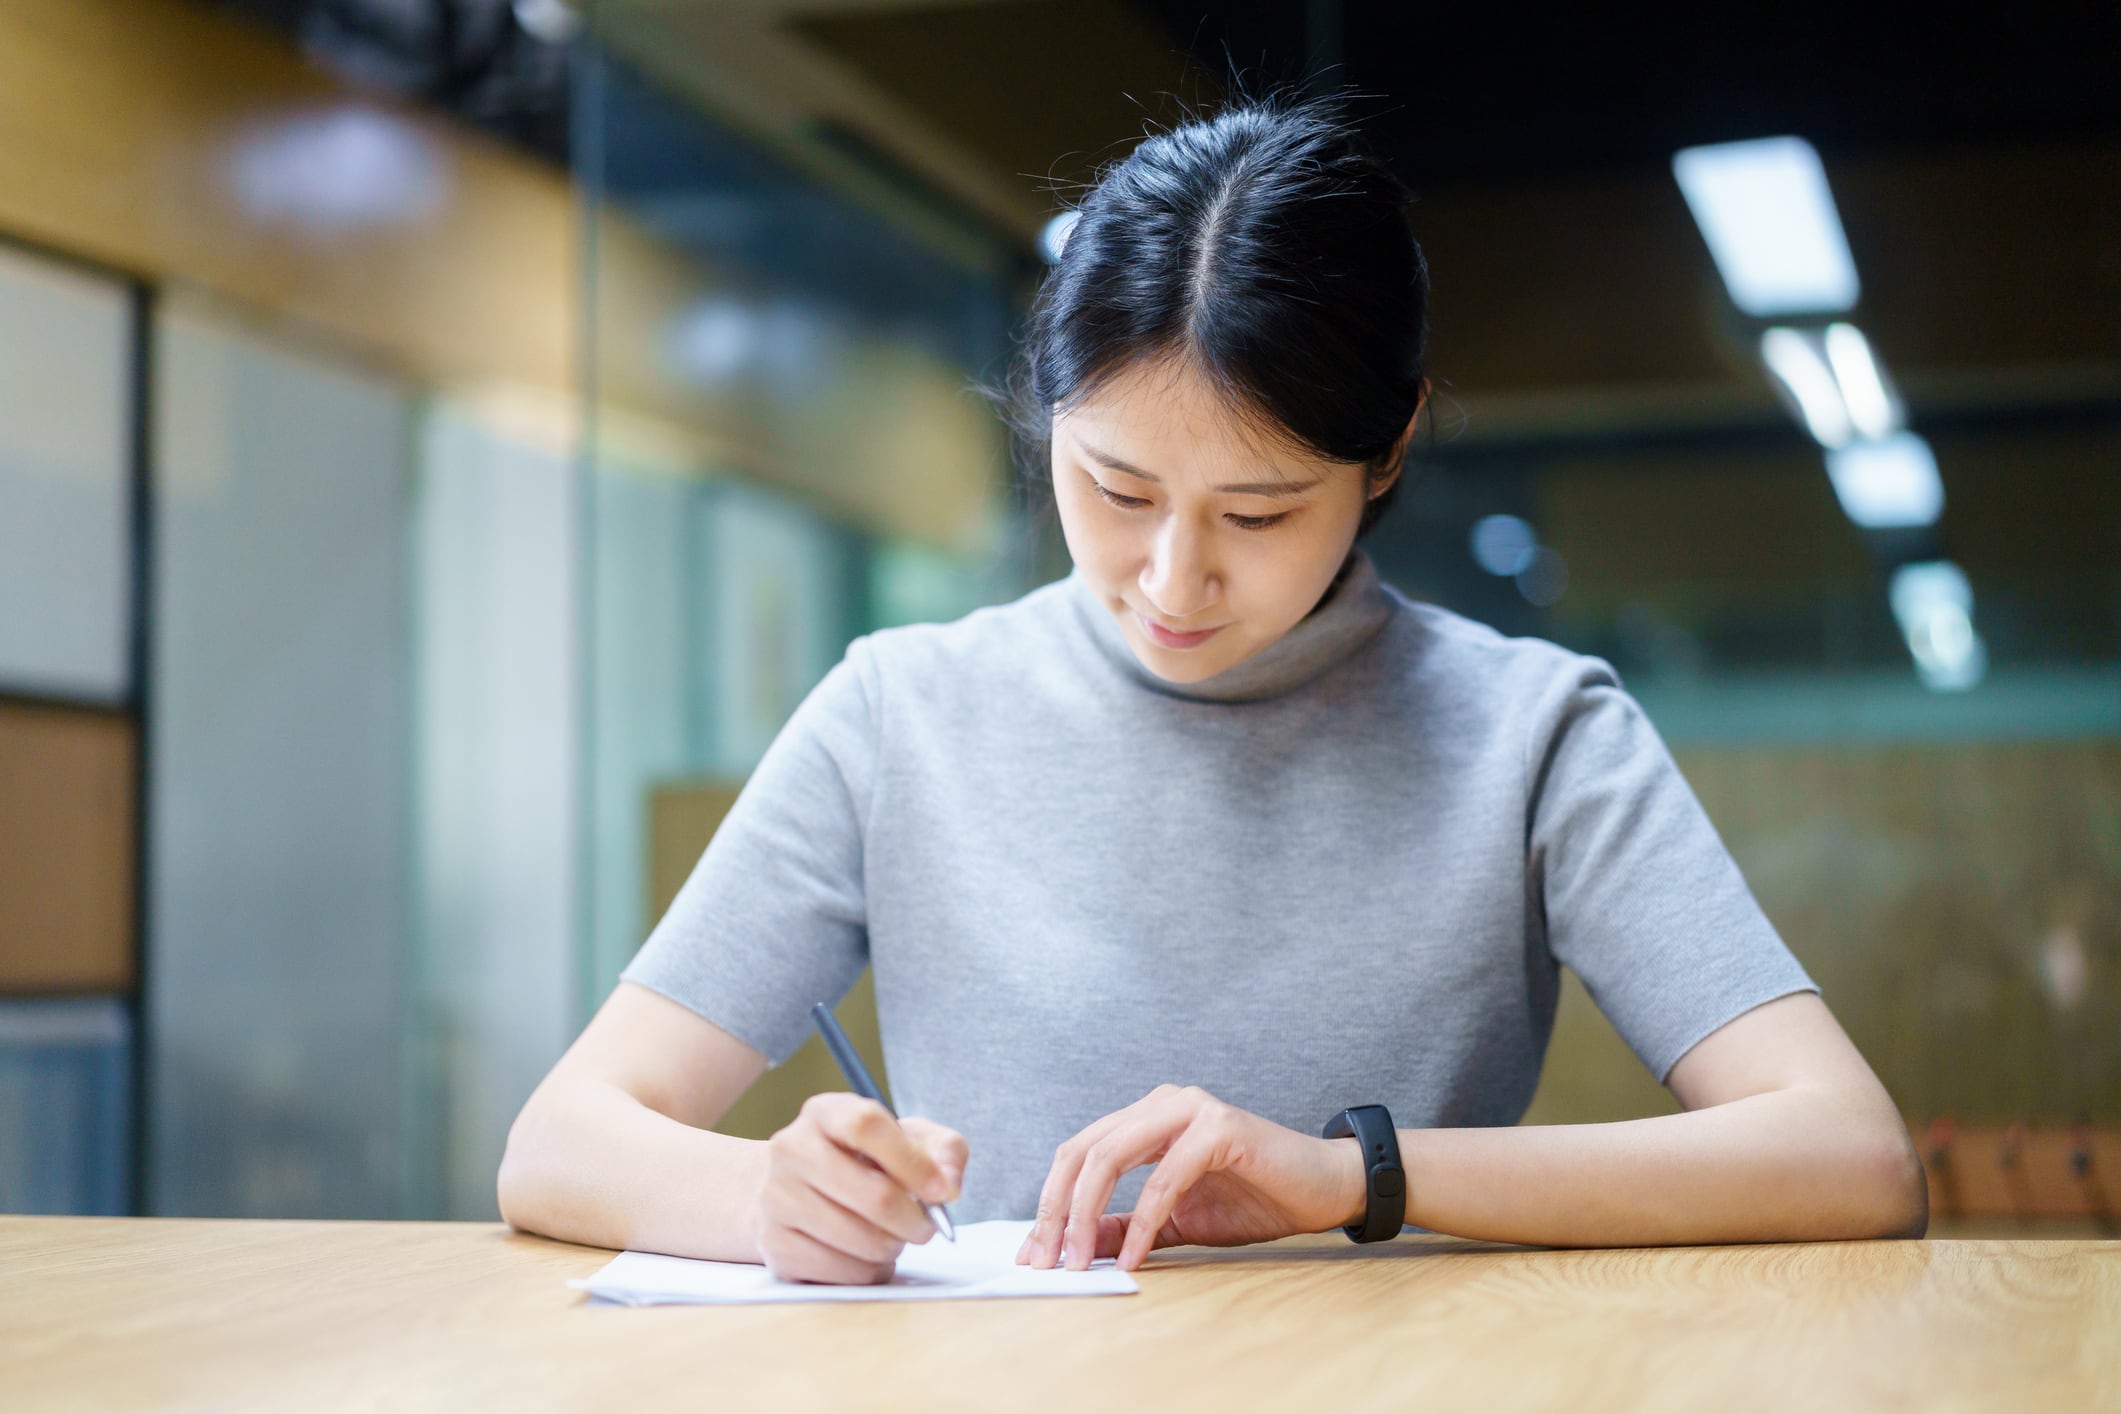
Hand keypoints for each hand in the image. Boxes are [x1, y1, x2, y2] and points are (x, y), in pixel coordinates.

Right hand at [750, 1092, 967, 1284]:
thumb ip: (943, 1152)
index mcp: (825, 1113)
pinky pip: (842, 1272)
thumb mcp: (907, 1140)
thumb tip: (949, 1187)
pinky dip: (868, 1272)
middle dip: (915, 1220)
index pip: (867, 1126)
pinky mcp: (773, 1245)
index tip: (942, 1192)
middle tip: (925, 1228)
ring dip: (893, 1247)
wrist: (796, 1191)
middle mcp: (791, 1149)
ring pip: (862, 1240)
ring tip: (892, 1238)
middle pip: (874, 1194)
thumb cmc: (864, 1162)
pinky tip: (866, 1256)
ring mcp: (776, 1198)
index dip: (912, 1162)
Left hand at [1015, 1084, 1364, 1271]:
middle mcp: (1161, 1103)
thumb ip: (1124, 1227)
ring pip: (1112, 1156)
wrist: (1322, 1190)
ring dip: (1088, 1214)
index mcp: (1145, 1117)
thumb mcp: (1174, 1222)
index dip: (1050, 1203)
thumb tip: (1075, 1247)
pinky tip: (1135, 1256)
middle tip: (1047, 1262)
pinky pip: (1164, 1177)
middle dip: (1057, 1211)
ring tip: (1079, 1262)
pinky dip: (1142, 1220)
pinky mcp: (1219, 1128)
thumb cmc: (1253, 1200)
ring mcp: (1190, 1109)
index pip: (1077, 1153)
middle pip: (1083, 1151)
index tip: (1034, 1255)